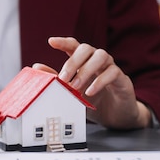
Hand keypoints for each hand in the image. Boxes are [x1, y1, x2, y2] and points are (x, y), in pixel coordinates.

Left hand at [33, 37, 151, 128]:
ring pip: (101, 56)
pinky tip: (90, 92)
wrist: (116, 117)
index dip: (63, 42)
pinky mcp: (122, 79)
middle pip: (86, 48)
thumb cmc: (95, 102)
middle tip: (63, 78)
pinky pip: (113, 72)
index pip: (74, 46)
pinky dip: (100, 81)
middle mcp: (98, 61)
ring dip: (85, 70)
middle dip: (73, 62)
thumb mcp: (73, 93)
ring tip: (76, 87)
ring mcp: (111, 68)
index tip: (51, 42)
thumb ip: (57, 79)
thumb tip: (37, 67)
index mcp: (85, 62)